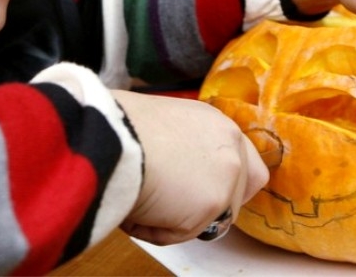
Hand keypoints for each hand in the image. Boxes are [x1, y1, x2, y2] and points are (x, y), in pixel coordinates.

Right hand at [111, 90, 268, 244]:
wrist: (113, 135)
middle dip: (210, 205)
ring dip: (175, 217)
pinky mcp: (214, 204)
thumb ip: (178, 144)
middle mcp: (231, 145)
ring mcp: (228, 176)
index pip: (242, 160)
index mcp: (215, 123)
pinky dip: (155, 229)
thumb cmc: (118, 125)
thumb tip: (165, 163)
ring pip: (209, 217)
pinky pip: (182, 232)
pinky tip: (137, 207)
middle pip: (240, 191)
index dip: (220, 180)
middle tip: (173, 206)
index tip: (197, 190)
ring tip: (141, 199)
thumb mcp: (158, 122)